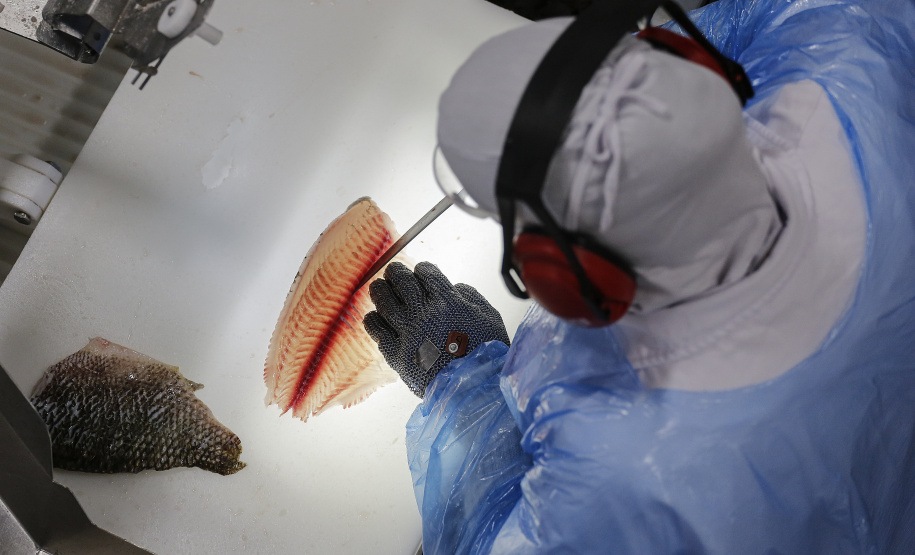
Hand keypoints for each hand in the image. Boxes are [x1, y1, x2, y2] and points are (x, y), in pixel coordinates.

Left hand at [363, 262, 509, 397]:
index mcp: (448, 301)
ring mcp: (408, 334)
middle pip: (402, 282)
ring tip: (378, 287)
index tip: (420, 271)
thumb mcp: (490, 317)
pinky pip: (378, 331)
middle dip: (396, 273)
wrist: (474, 389)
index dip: (422, 269)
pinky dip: (374, 320)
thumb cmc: (486, 354)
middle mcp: (424, 313)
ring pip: (385, 303)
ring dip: (380, 291)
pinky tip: (373, 316)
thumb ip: (470, 296)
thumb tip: (453, 288)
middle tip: (392, 271)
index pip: (427, 273)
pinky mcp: (397, 355)